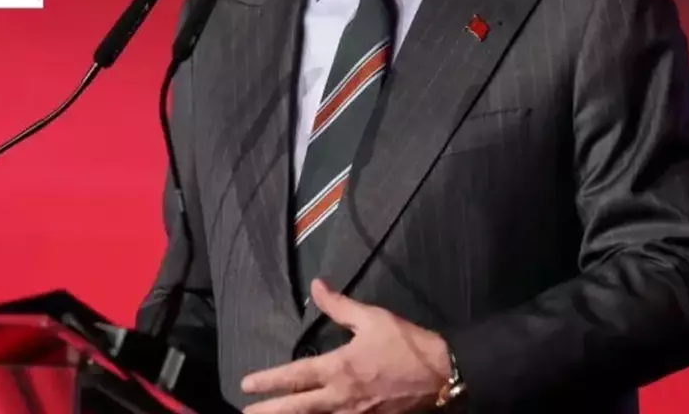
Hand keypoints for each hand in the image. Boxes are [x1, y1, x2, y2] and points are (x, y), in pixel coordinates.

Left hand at [240, 279, 451, 413]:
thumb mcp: (371, 318)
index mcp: (339, 368)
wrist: (442, 373)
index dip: (269, 381)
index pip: (296, 376)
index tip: (247, 384)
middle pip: (299, 408)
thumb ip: (339, 305)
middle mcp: (342, 396)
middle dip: (272, 411)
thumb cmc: (405, 343)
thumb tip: (316, 286)